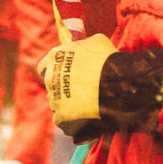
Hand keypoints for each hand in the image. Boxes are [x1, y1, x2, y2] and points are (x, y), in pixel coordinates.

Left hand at [37, 37, 162, 134]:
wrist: (118, 82)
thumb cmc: (110, 60)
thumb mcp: (97, 41)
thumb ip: (84, 45)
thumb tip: (84, 48)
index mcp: (55, 57)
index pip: (44, 67)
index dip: (55, 73)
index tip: (65, 78)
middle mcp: (50, 77)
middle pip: (51, 87)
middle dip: (62, 90)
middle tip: (79, 94)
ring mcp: (55, 97)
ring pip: (56, 105)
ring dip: (66, 106)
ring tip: (84, 108)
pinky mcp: (61, 115)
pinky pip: (61, 120)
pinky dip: (69, 122)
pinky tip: (82, 120)